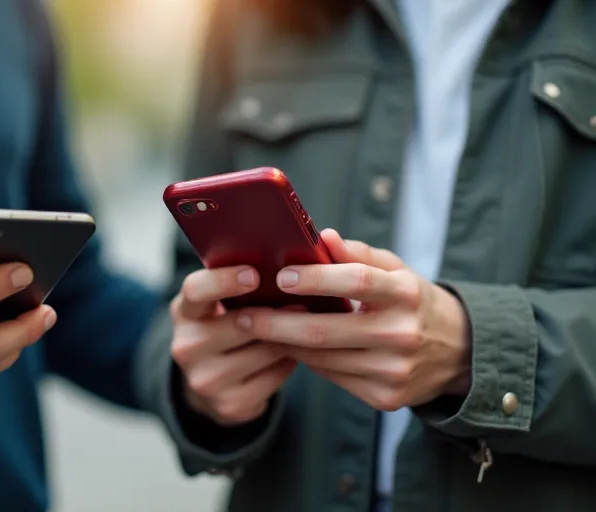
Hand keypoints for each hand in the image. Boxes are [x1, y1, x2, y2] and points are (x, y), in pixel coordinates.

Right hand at [170, 265, 295, 425]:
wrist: (210, 383)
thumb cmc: (224, 328)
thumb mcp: (218, 306)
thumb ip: (237, 286)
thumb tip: (285, 265)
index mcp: (184, 312)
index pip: (196, 291)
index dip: (224, 281)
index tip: (254, 274)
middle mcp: (186, 347)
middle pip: (240, 324)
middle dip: (276, 313)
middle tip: (304, 303)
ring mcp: (205, 379)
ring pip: (264, 351)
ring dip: (289, 339)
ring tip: (303, 328)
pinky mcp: (229, 405)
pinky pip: (275, 377)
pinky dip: (288, 364)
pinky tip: (291, 355)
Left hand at [248, 229, 470, 410]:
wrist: (460, 353)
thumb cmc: (413, 302)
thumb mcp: (397, 271)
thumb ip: (358, 254)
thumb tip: (322, 236)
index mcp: (406, 293)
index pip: (356, 281)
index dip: (316, 279)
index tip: (280, 277)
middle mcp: (402, 334)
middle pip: (326, 330)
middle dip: (277, 323)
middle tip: (242, 315)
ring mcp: (395, 371)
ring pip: (322, 358)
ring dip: (284, 344)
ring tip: (256, 331)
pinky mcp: (386, 398)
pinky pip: (333, 377)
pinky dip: (307, 362)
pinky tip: (288, 348)